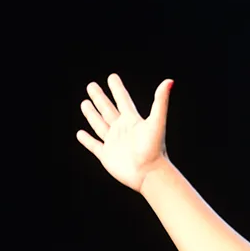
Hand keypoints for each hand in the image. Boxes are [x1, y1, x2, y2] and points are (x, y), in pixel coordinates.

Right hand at [76, 73, 172, 192]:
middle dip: (100, 98)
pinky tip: (80, 134)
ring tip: (84, 103)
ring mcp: (114, 142)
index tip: (112, 77)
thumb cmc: (154, 149)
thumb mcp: (157, 122)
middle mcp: (122, 130)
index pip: (123, 100)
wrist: (149, 174)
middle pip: (108, 109)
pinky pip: (94, 146)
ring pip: (100, 125)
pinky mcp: (107, 156)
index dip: (117, 88)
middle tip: (91, 85)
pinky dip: (87, 140)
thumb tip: (169, 80)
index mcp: (133, 121)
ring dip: (92, 114)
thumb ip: (161, 101)